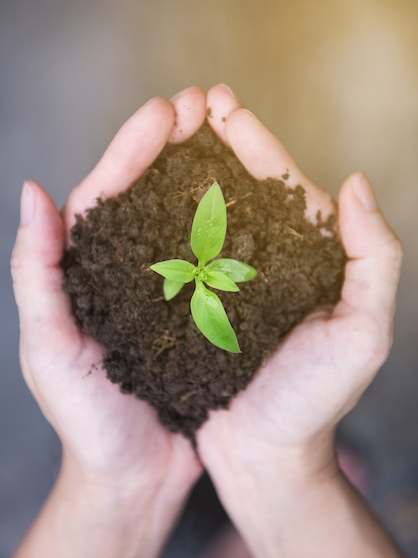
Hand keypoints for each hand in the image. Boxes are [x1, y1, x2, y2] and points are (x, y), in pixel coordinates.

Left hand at [11, 88, 205, 490]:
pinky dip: (230, 225)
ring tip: (230, 132)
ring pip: (185, 218)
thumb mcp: (49, 348)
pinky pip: (215, 260)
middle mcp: (128, 271)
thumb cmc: (86, 419)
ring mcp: (167, 288)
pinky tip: (251, 200)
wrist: (136, 474)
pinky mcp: (201, 312)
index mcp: (87, 271)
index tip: (165, 111)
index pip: (106, 196)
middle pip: (149, 194)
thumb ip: (38, 275)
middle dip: (173, 145)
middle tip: (203, 103)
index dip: (131, 149)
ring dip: (205, 173)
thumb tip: (31, 192)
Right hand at [198, 83, 401, 479]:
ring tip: (164, 133)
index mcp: (308, 256)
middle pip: (240, 187)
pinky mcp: (198, 302)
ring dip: (187, 170)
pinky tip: (146, 195)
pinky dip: (165, 219)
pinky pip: (180, 250)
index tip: (224, 104)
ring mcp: (229, 278)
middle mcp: (267, 259)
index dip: (255, 141)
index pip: (281, 184)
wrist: (265, 454)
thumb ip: (372, 258)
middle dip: (217, 141)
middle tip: (191, 103)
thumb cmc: (315, 400)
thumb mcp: (361, 333)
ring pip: (206, 211)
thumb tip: (356, 183)